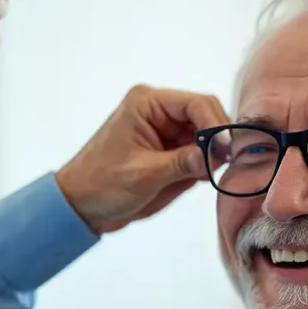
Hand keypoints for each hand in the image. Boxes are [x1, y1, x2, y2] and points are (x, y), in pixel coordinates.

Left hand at [55, 86, 229, 233]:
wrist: (81, 205)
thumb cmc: (101, 185)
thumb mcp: (143, 175)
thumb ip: (182, 163)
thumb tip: (217, 154)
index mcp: (147, 103)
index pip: (196, 103)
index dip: (216, 126)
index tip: (227, 152)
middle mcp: (159, 110)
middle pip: (207, 114)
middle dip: (218, 139)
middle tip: (223, 165)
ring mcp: (166, 129)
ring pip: (208, 133)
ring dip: (214, 153)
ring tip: (210, 174)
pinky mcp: (171, 148)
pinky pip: (200, 150)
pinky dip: (206, 163)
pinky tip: (201, 178)